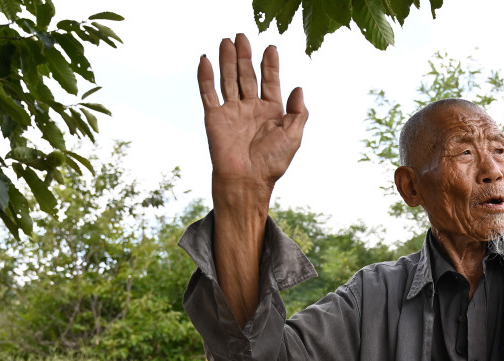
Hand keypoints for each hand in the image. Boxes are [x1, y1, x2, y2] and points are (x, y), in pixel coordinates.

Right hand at [197, 33, 307, 199]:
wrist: (247, 180)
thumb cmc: (272, 162)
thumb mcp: (294, 137)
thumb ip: (298, 112)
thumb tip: (298, 88)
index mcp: (271, 112)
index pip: (270, 82)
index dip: (270, 65)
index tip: (270, 48)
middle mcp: (251, 109)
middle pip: (247, 76)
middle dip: (245, 56)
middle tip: (242, 36)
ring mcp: (232, 111)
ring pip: (228, 79)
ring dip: (227, 60)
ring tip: (227, 41)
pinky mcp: (214, 117)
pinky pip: (209, 93)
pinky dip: (206, 77)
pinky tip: (205, 60)